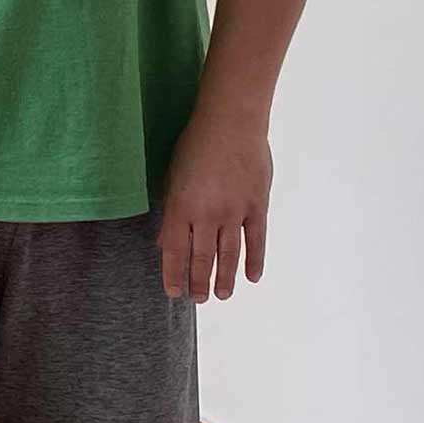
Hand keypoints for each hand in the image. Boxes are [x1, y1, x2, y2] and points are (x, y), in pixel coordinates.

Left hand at [157, 105, 271, 299]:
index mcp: (180, 208)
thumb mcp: (172, 178)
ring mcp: (234, 212)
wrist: (231, 122)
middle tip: (199, 300)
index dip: (174, 275)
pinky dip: (255, 260)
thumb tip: (165, 243)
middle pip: (202, 258)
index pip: (175, 252)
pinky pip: (257, 240)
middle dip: (199, 282)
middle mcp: (206, 215)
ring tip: (222, 295)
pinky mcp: (257, 206)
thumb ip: (171, 213)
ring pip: (229, 255)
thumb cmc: (195, 145)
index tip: (174, 293)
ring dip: (225, 278)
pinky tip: (252, 277)